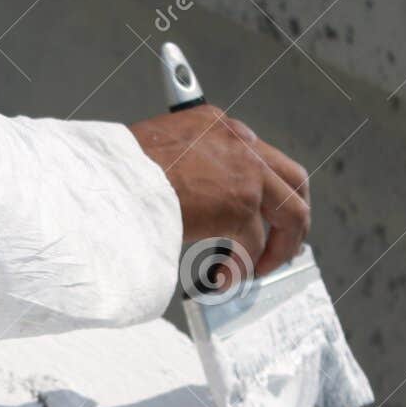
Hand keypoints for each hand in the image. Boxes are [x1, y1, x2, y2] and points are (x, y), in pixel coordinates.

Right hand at [129, 105, 310, 280]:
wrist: (111, 179)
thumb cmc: (118, 170)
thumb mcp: (160, 152)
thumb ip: (189, 168)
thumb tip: (194, 203)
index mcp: (220, 127)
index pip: (262, 158)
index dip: (269, 194)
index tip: (264, 218)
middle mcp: (241, 143)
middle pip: (294, 181)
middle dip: (293, 220)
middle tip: (281, 247)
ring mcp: (247, 172)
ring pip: (291, 215)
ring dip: (276, 250)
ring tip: (253, 271)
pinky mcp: (241, 204)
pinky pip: (255, 246)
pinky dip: (241, 269)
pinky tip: (221, 279)